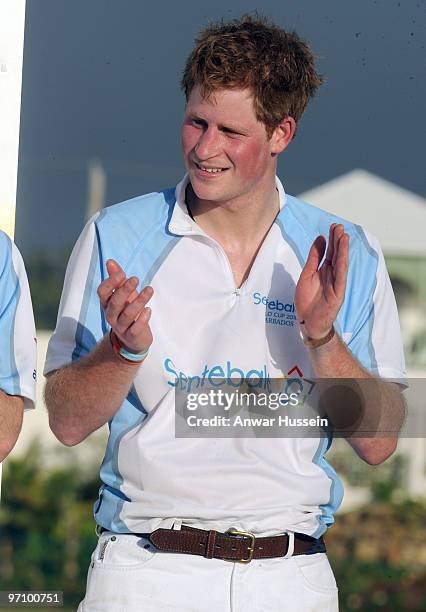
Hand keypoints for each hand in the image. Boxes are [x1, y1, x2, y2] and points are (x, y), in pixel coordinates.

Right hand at [97, 259, 153, 353]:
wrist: (133, 339)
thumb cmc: (127, 311)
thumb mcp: (123, 294)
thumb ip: (117, 279)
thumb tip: (110, 261)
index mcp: (107, 303)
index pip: (102, 292)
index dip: (110, 282)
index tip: (122, 273)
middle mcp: (111, 315)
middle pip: (114, 302)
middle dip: (124, 290)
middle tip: (135, 278)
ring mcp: (121, 327)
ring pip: (127, 314)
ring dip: (139, 301)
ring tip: (149, 289)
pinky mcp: (131, 336)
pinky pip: (135, 328)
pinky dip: (142, 319)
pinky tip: (149, 310)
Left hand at [295, 224, 348, 339]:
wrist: (308, 322)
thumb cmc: (307, 300)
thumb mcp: (307, 274)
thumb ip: (314, 257)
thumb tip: (320, 238)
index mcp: (325, 271)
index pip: (330, 252)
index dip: (331, 239)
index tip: (333, 226)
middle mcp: (332, 275)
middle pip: (336, 255)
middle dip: (338, 240)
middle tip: (338, 225)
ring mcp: (336, 284)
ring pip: (340, 264)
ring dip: (342, 250)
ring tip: (344, 235)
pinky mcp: (338, 293)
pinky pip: (340, 277)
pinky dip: (342, 265)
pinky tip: (343, 254)